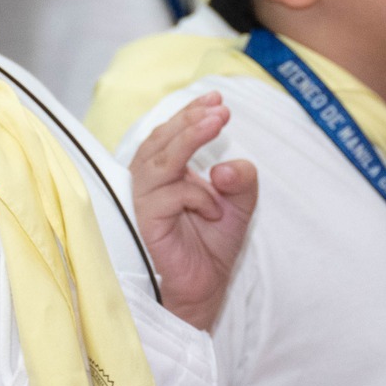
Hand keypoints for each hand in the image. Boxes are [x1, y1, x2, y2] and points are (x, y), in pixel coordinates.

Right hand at [129, 93, 257, 331]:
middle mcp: (152, 181)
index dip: (191, 113)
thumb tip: (222, 167)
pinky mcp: (146, 221)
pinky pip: (169, 196)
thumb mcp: (239, 204)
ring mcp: (145, 200)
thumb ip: (240, 179)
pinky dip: (197, 196)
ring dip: (188, 138)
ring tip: (215, 122)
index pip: (172, 133)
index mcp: (168, 171)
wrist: (206, 287)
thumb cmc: (214, 244)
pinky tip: (215, 210)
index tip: (217, 98)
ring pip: (159, 160)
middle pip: (160, 140)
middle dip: (189, 119)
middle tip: (218, 108)